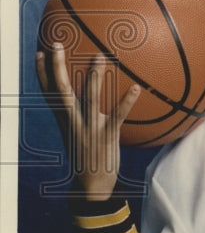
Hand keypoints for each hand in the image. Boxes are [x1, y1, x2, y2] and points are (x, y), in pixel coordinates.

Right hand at [35, 45, 139, 200]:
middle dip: (57, 67)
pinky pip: (118, 116)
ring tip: (100, 55)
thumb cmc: (87, 156)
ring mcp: (90, 128)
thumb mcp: (77, 135)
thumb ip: (78, 116)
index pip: (48, 93)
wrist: (91, 186)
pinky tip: (136, 88)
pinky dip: (127, 102)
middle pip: (62, 90)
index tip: (39, 52)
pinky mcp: (107, 136)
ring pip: (90, 98)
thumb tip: (86, 99)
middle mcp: (73, 122)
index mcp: (65, 121)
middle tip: (56, 45)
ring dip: (94, 77)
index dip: (42, 74)